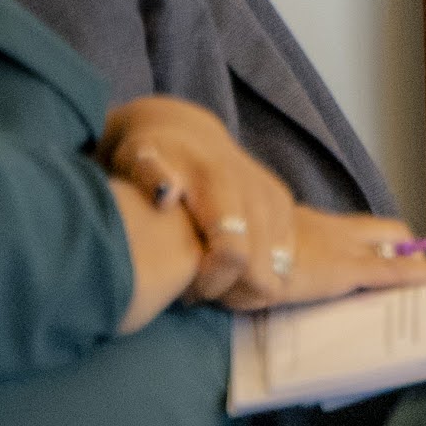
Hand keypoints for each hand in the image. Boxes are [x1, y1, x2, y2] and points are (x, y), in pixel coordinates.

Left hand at [103, 96, 306, 303]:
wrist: (186, 134)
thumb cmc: (154, 158)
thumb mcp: (137, 159)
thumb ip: (148, 174)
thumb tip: (166, 194)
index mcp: (220, 182)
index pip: (234, 254)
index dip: (212, 282)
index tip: (187, 287)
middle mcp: (257, 192)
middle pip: (263, 273)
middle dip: (231, 292)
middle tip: (198, 290)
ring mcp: (277, 202)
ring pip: (279, 274)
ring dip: (247, 287)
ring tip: (212, 277)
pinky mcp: (287, 210)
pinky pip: (285, 266)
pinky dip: (259, 277)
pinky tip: (228, 270)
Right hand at [211, 203, 425, 313]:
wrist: (213, 242)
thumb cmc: (216, 250)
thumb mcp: (237, 256)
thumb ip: (248, 265)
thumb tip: (232, 284)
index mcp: (303, 226)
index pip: (349, 230)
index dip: (374, 239)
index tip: (394, 248)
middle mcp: (327, 231)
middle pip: (381, 232)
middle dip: (402, 247)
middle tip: (421, 266)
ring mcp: (338, 248)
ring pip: (394, 250)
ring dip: (418, 266)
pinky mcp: (343, 269)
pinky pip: (393, 272)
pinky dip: (423, 275)